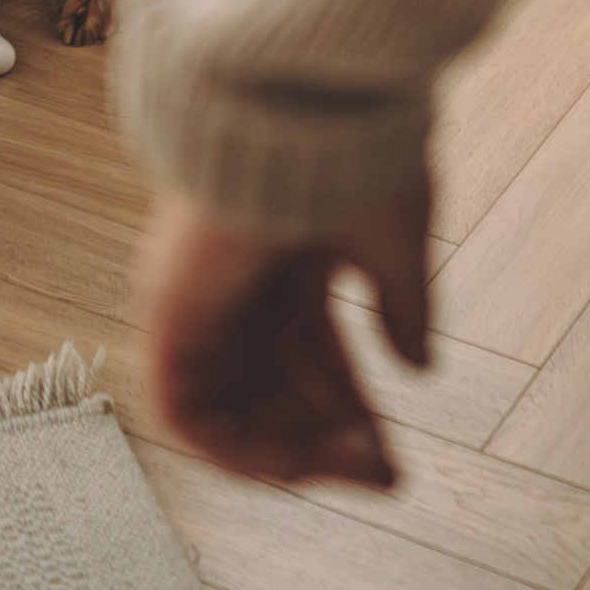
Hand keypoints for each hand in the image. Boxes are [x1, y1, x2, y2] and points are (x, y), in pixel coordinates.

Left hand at [134, 172, 432, 488]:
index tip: (393, 455)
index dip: (350, 406)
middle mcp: (238, 280)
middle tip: (388, 476)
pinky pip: (189, 413)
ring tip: (363, 466)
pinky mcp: (169, 313)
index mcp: (286, 253)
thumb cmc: (349, 156)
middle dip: (332, 437)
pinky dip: (242, 448)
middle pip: (279, 386)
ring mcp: (202, 299)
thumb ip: (403, 306)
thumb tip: (420, 370)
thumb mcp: (393, 243)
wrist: (300, 113)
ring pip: (238, 407)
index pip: (311, 350)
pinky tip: (302, 464)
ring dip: (298, 451)